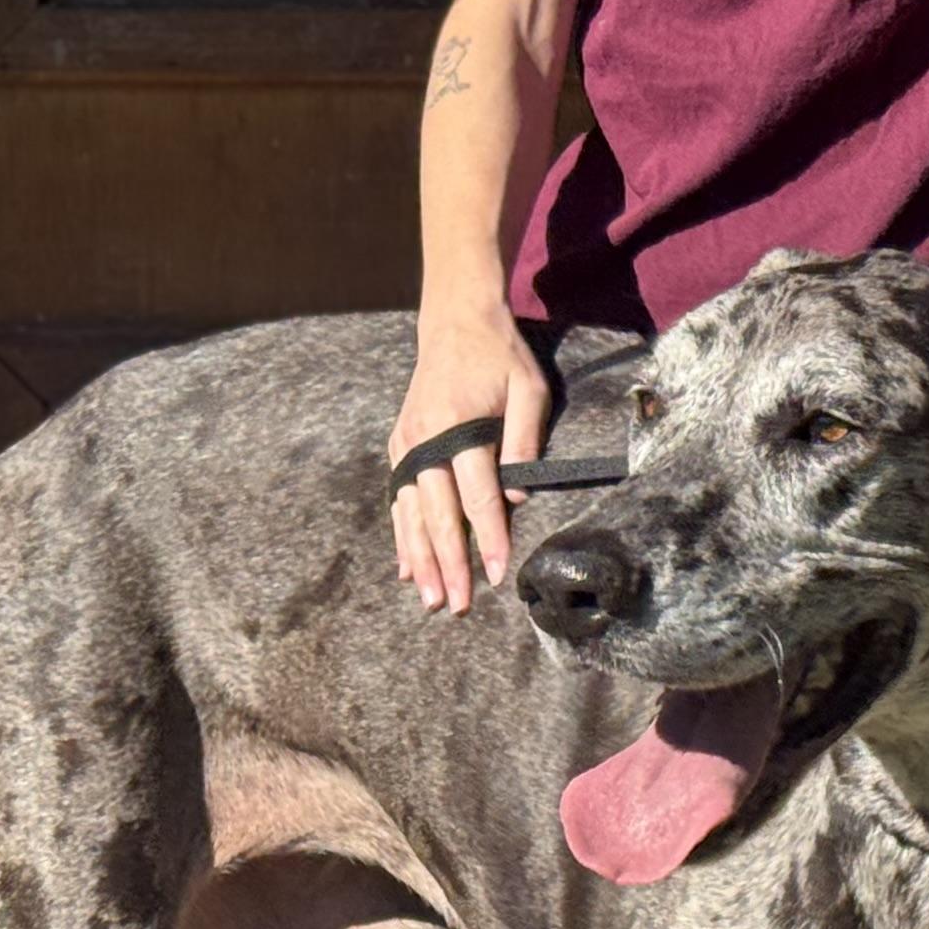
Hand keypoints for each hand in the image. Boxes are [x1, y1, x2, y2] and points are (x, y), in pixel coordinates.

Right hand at [392, 307, 552, 614]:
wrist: (456, 322)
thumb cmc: (500, 357)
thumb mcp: (529, 388)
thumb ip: (526, 441)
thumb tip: (518, 499)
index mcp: (461, 426)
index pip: (479, 498)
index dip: (490, 541)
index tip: (499, 576)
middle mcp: (427, 440)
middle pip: (440, 517)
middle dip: (451, 565)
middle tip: (459, 607)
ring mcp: (407, 445)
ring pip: (412, 516)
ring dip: (422, 562)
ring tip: (431, 601)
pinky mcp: (399, 446)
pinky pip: (398, 501)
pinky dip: (402, 538)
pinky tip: (406, 571)